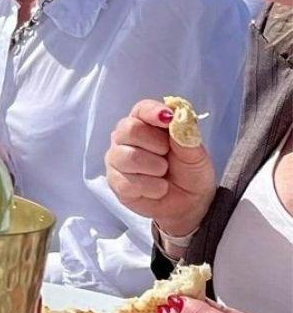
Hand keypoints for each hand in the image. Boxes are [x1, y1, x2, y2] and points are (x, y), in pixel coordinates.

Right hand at [105, 99, 217, 238]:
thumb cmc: (191, 172)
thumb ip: (186, 135)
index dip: (153, 112)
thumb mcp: (196, 154)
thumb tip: (176, 118)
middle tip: (167, 155)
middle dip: (156, 145)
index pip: (142, 109)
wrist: (191, 203)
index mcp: (145, 124)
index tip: (168, 119)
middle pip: (129, 129)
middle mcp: (125, 138)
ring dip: (155, 168)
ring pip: (128, 157)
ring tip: (164, 174)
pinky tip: (157, 188)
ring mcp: (117, 159)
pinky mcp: (115, 182)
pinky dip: (151, 187)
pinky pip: (128, 182)